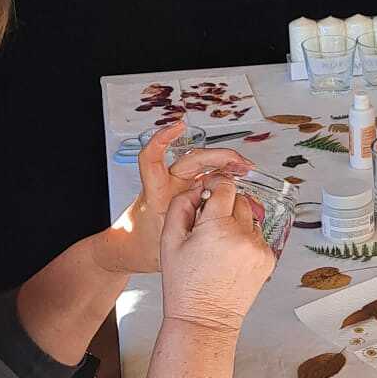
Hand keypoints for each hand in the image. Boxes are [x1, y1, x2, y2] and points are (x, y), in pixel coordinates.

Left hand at [94, 120, 252, 273]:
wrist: (133, 250)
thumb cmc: (141, 245)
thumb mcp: (165, 240)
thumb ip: (190, 230)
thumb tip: (219, 219)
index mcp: (156, 192)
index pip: (152, 158)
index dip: (162, 139)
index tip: (178, 127)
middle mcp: (168, 185)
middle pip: (192, 159)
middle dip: (218, 156)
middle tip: (240, 164)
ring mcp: (179, 189)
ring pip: (203, 168)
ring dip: (224, 164)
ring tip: (243, 169)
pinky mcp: (187, 195)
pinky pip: (207, 179)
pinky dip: (223, 176)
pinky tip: (235, 177)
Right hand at [159, 178, 274, 332]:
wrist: (204, 319)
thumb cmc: (185, 286)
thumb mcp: (169, 240)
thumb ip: (181, 205)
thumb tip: (197, 188)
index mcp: (218, 227)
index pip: (225, 186)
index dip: (214, 186)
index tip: (208, 193)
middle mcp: (243, 235)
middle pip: (239, 199)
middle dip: (224, 206)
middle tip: (209, 226)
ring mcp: (259, 248)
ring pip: (250, 218)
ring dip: (237, 223)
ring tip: (219, 246)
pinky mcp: (269, 259)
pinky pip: (258, 237)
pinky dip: (246, 241)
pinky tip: (230, 257)